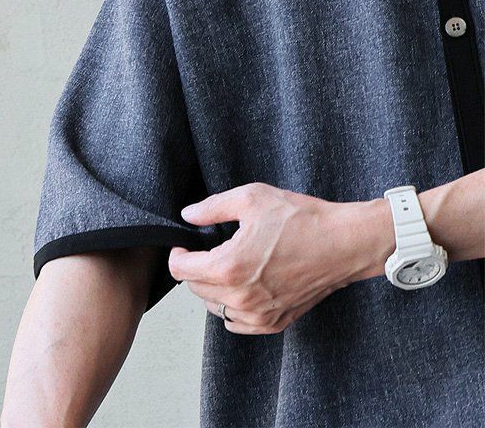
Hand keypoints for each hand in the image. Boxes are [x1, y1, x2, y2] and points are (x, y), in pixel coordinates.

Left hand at [168, 182, 375, 334]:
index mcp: (229, 267)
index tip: (184, 243)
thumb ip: (212, 208)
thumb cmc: (301, 219)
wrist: (344, 243)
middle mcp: (240, 298)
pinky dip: (231, 306)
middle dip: (194, 267)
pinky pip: (237, 323)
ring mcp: (258, 315)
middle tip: (206, 249)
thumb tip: (188, 215)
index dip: (177, 252)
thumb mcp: (251, 198)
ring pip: (214, 307)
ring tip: (225, 265)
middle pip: (194, 288)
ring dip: (211, 288)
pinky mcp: (274, 323)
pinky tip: (241, 286)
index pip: (180, 269)